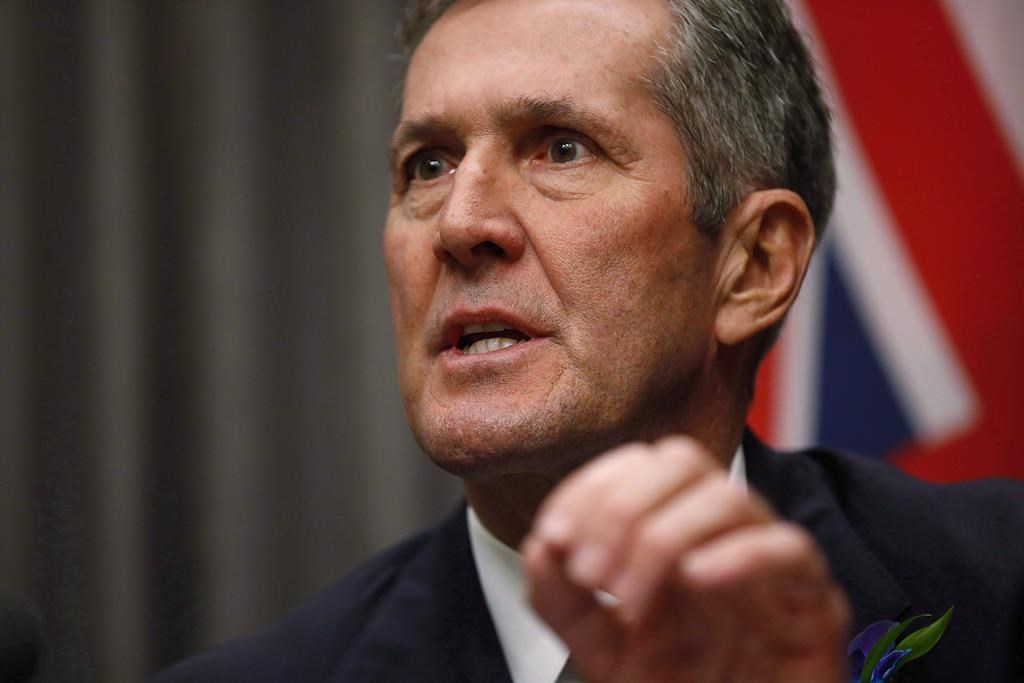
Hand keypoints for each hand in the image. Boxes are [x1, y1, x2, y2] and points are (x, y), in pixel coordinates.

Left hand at [522, 436, 849, 681]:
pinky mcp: (813, 608)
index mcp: (676, 534)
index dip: (590, 489)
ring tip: (629, 598)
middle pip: (681, 461)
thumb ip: (563, 601)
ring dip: (663, 537)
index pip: (638, 466)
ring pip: (728, 498)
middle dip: (622, 509)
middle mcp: (723, 539)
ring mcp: (770, 568)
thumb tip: (541, 547)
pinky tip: (694, 580)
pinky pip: (790, 551)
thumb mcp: (601, 652)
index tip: (556, 537)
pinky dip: (739, 555)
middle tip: (592, 574)